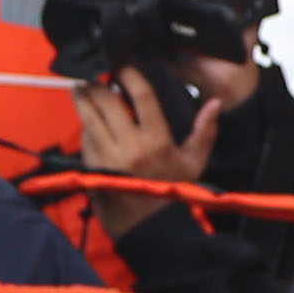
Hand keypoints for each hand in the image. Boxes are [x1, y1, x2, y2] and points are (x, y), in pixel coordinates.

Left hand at [74, 64, 228, 187]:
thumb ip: (205, 130)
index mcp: (157, 141)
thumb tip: (214, 103)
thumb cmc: (172, 192)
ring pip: (89, 119)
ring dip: (82, 100)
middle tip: (93, 75)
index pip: (141, 97)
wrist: (148, 226)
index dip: (130, 76)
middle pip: (107, 103)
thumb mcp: (195, 162)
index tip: (123, 66)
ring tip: (80, 88)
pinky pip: (85, 139)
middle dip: (96, 85)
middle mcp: (130, 146)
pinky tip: (85, 118)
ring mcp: (108, 157)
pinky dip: (84, 125)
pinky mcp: (93, 168)